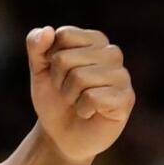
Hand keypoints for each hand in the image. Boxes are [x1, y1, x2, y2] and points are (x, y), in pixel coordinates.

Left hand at [26, 25, 134, 163]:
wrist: (60, 134)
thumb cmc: (53, 98)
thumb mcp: (38, 70)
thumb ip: (37, 46)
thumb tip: (47, 30)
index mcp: (94, 40)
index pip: (63, 35)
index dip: (50, 58)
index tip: (55, 71)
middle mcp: (112, 53)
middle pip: (66, 58)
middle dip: (57, 80)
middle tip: (66, 92)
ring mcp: (122, 76)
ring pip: (79, 78)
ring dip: (69, 96)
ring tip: (77, 102)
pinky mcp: (126, 99)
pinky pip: (93, 97)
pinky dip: (82, 109)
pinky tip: (89, 112)